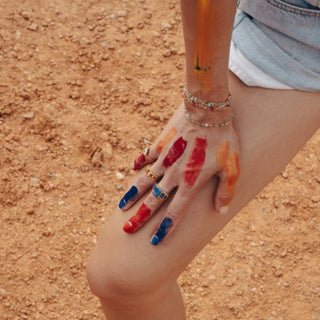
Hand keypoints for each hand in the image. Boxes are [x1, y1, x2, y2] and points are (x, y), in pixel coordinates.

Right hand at [119, 103, 239, 244]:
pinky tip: (132, 168)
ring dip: (133, 195)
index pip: (176, 212)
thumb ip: (225, 192)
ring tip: (122, 206)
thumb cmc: (223, 140)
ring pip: (145, 181)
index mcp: (191, 183)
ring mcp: (165, 159)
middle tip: (126, 229)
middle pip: (154, 201)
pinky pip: (147, 156)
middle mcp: (174, 175)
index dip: (165, 228)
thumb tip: (221, 212)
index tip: (154, 240)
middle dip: (140, 217)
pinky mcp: (161, 144)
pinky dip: (139, 163)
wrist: (208, 112)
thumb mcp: (231, 168)